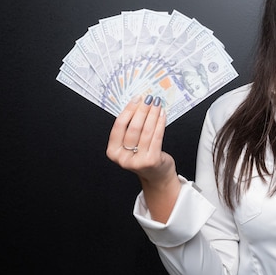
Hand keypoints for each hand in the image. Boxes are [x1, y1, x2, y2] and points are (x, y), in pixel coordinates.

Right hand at [106, 95, 179, 221]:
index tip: (136, 99)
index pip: (119, 127)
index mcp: (114, 152)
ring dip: (152, 114)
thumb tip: (138, 105)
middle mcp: (123, 158)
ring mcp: (138, 161)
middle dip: (142, 110)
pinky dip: (160, 123)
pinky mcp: (152, 160)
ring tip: (157, 104)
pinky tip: (162, 115)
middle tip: (149, 99)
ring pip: (146, 131)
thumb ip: (130, 129)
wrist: (157, 175)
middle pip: (133, 128)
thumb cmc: (144, 156)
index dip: (128, 110)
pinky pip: (157, 137)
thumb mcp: (131, 145)